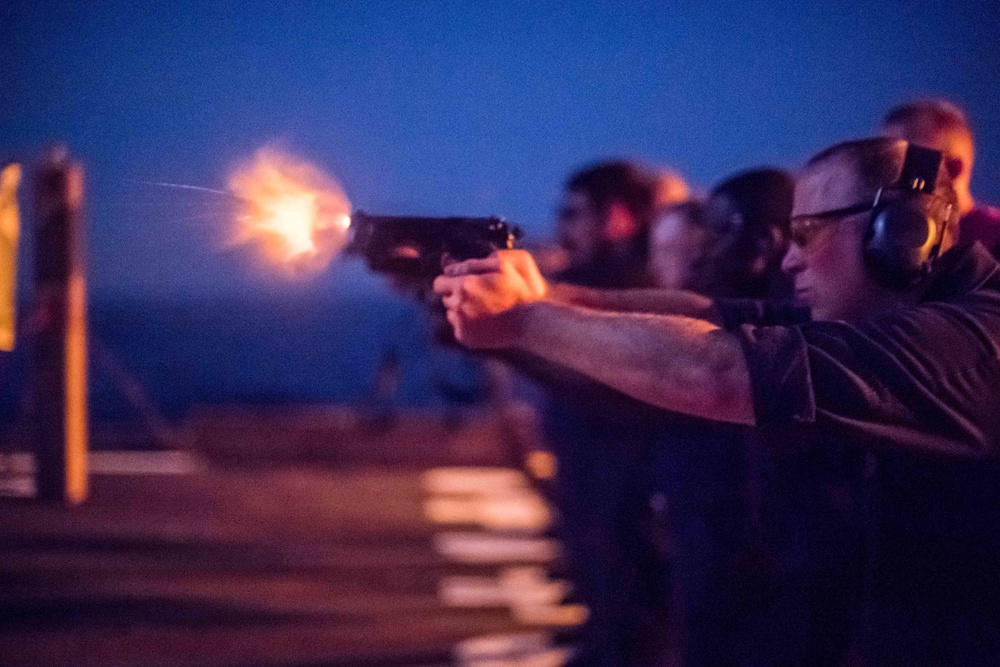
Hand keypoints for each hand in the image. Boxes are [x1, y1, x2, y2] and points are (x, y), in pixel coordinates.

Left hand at [432, 250, 547, 347]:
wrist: (530, 323)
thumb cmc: (519, 290)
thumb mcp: (502, 265)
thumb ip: (472, 263)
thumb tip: (448, 266)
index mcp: (464, 286)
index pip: (439, 282)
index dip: (450, 280)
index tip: (461, 281)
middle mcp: (457, 305)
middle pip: (445, 298)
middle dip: (456, 294)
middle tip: (478, 295)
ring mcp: (460, 324)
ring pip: (451, 312)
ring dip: (461, 309)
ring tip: (483, 308)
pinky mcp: (465, 338)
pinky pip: (458, 327)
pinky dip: (467, 324)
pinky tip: (484, 321)